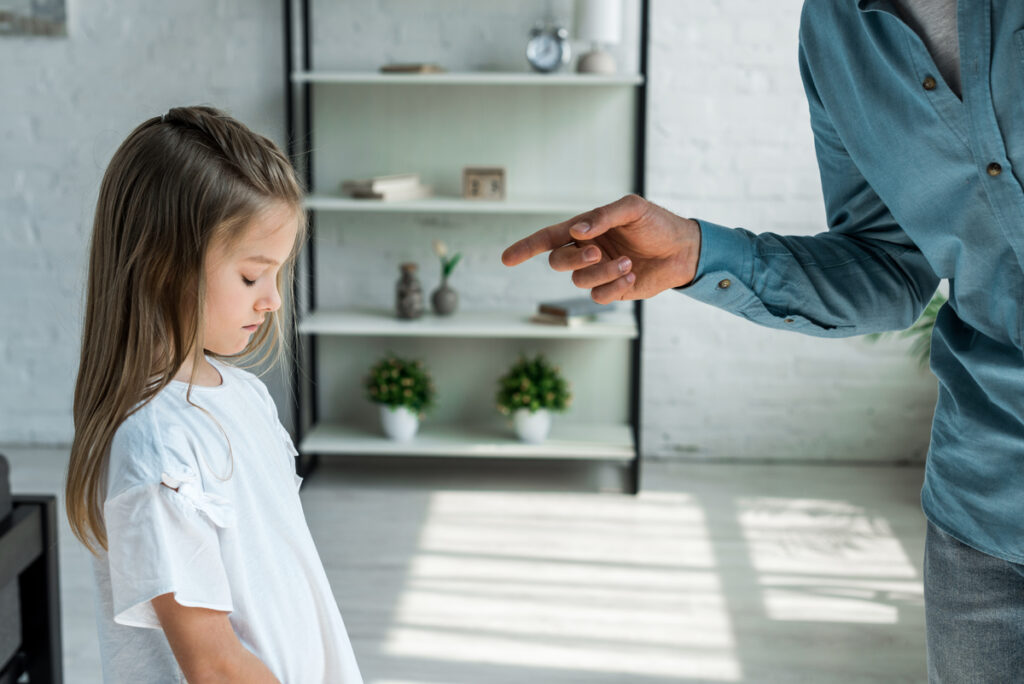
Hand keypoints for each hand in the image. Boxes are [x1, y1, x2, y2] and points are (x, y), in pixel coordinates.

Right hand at [500, 194, 701, 303]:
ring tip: (629, 263)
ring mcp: (598, 273)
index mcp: (585, 230)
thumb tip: (576, 231)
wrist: (683, 249)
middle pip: (558, 262)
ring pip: (579, 281)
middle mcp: (586, 251)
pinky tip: (632, 275)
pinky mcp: (612, 290)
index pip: (547, 239)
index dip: (525, 248)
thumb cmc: (656, 223)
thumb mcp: (631, 209)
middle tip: (599, 253)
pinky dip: (614, 287)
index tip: (505, 259)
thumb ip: (602, 217)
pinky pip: (598, 296)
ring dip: (603, 272)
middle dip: (575, 260)